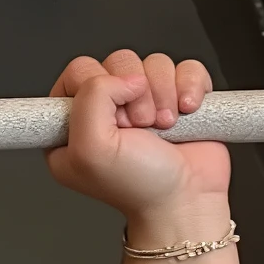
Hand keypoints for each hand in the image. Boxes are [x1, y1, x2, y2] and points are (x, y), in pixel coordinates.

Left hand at [46, 50, 229, 234]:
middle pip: (118, 63)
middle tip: (140, 127)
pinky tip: (188, 112)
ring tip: (163, 127)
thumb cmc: (138, 187)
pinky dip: (190, 85)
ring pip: (152, 63)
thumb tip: (121, 78)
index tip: (110, 121)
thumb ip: (90, 99)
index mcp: (73, 126)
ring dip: (163, 93)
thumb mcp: (90, 149)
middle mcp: (107, 112)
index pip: (78, 73)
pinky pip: (185, 68)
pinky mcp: (177, 98)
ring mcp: (143, 103)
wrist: (186, 201)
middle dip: (135, 93)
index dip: (97, 88)